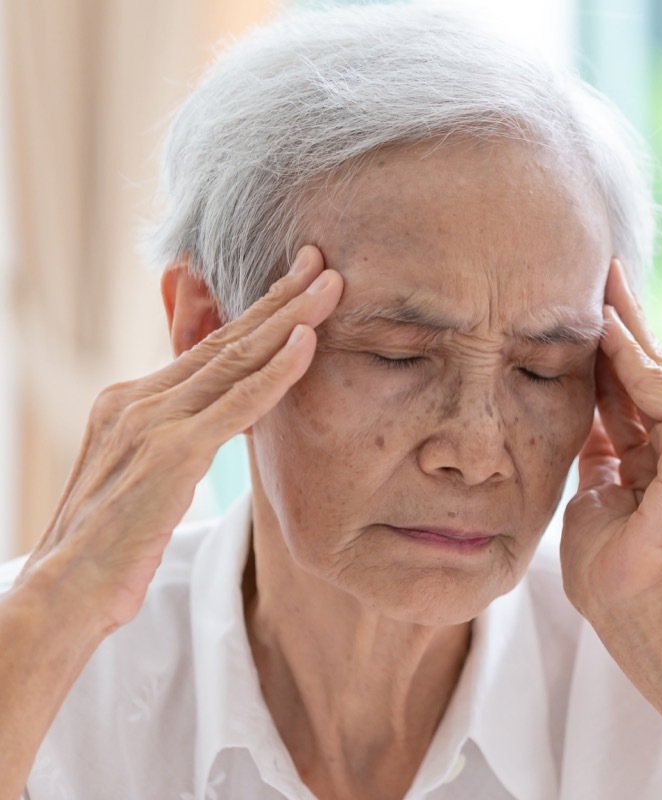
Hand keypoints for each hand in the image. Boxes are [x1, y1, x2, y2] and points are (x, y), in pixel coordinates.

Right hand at [15, 246, 342, 634]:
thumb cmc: (109, 548)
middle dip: (279, 297)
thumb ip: (179, 444)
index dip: (256, 312)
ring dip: (290, 317)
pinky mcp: (171, 453)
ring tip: (330, 284)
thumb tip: (222, 428)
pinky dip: (277, 370)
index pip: (207, 348)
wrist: (63, 593)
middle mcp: (137, 399)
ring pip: (236, 358)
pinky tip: (309, 341)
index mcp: (130, 401)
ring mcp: (153, 422)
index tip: (295, 282)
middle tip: (321, 260)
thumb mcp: (146, 481)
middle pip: (226, 339)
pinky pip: (237, 403)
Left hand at [560, 259, 661, 623]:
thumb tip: (585, 423)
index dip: (605, 357)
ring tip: (605, 279)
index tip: (585, 318)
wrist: (643, 608)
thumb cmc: (614, 576)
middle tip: (603, 275)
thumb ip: (598, 458)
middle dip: (623, 325)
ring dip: (627, 325)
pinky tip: (609, 322)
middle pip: (646, 376)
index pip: (628, 398)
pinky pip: (658, 389)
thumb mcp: (593, 499)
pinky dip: (631, 356)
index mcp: (659, 464)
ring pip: (654, 373)